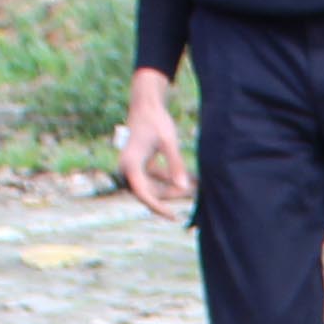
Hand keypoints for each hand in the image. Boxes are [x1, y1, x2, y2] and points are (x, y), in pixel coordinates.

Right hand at [115, 75, 191, 218]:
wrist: (146, 106)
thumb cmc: (156, 121)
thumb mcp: (169, 142)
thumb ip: (176, 165)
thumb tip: (184, 188)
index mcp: (131, 164)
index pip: (143, 194)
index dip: (157, 207)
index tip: (173, 216)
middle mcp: (128, 170)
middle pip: (151, 193)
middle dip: (172, 194)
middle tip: (194, 189)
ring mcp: (133, 170)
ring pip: (155, 189)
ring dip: (173, 188)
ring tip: (196, 184)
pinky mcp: (141, 169)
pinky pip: (157, 182)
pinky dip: (171, 180)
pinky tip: (190, 179)